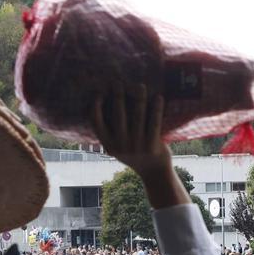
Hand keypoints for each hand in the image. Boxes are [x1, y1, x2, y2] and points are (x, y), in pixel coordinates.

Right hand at [90, 84, 184, 209]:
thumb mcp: (118, 147)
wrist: (155, 173)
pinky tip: (158, 97)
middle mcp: (121, 145)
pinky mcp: (152, 146)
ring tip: (140, 85)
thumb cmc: (136, 154)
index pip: (96, 123)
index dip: (95, 106)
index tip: (99, 93)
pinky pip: (154, 122)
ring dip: (139, 98)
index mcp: (109, 145)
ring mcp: (137, 146)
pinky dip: (156, 108)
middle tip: (118, 81)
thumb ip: (112, 131)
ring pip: (137, 116)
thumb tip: (106, 103)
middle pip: (118, 115)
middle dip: (117, 95)